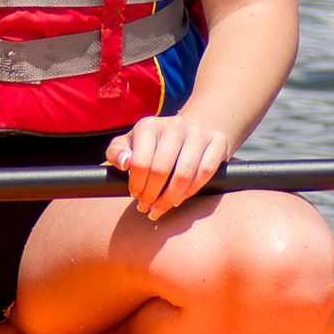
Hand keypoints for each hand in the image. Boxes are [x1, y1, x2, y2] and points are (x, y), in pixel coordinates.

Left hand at [104, 113, 230, 220]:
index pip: (139, 162)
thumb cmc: (153, 144)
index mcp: (149, 125)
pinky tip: (180, 199)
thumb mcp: (130, 144)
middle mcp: (174, 125)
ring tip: (161, 208)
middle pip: (161, 170)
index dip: (136, 185)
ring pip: (184, 175)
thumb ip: (117, 152)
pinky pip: (205, 172)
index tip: (135, 195)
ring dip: (170, 199)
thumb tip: (124, 163)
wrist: (188, 133)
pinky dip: (192, 191)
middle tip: (147, 207)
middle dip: (151, 195)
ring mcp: (198, 132)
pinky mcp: (217, 141)